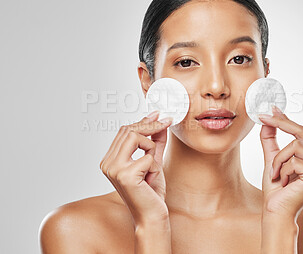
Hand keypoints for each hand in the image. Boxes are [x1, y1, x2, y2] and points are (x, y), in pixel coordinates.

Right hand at [99, 111, 172, 225]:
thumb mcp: (154, 160)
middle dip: (151, 127)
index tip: (158, 115)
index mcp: (110, 160)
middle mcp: (107, 163)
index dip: (143, 121)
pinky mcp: (125, 175)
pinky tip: (150, 180)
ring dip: (152, 149)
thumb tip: (159, 120)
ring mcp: (114, 169)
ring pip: (137, 138)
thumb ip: (155, 141)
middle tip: (167, 123)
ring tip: (152, 167)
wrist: (151, 215)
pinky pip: (148, 157)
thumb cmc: (151, 191)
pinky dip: (155, 167)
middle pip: (129, 130)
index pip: (124, 131)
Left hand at [259, 105, 302, 219]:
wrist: (275, 211)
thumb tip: (267, 121)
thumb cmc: (276, 189)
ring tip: (276, 174)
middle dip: (281, 123)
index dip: (286, 120)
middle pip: (302, 132)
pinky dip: (282, 168)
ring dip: (279, 159)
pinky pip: (294, 160)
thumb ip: (271, 141)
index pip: (302, 133)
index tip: (272, 109)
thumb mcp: (272, 159)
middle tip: (263, 117)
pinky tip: (283, 182)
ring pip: (295, 146)